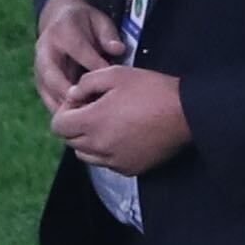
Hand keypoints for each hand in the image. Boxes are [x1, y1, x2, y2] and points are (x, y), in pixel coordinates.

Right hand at [34, 0, 126, 116]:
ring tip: (82, 120)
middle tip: (87, 108)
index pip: (78, 50)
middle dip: (68, 93)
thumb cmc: (85, 23)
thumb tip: (118, 50)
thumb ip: (108, 35)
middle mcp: (45, 49)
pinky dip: (59, 111)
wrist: (59, 19)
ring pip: (46, 91)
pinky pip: (46, 99)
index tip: (109, 80)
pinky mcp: (39, 80)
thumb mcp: (99, 21)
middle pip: (52, 74)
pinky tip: (76, 122)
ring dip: (62, 107)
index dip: (94, 65)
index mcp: (63, 31)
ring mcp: (38, 66)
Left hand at [54, 64, 190, 174]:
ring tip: (107, 122)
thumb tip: (73, 95)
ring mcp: (115, 161)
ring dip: (88, 140)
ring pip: (86, 155)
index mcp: (93, 122)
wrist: (186, 114)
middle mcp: (100, 147)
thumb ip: (86, 83)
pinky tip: (123, 134)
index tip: (81, 100)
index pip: (58, 126)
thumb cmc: (151, 90)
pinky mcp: (130, 169)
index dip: (64, 111)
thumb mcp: (116, 74)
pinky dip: (107, 151)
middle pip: (70, 142)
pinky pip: (107, 163)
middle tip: (94, 108)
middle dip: (75, 124)